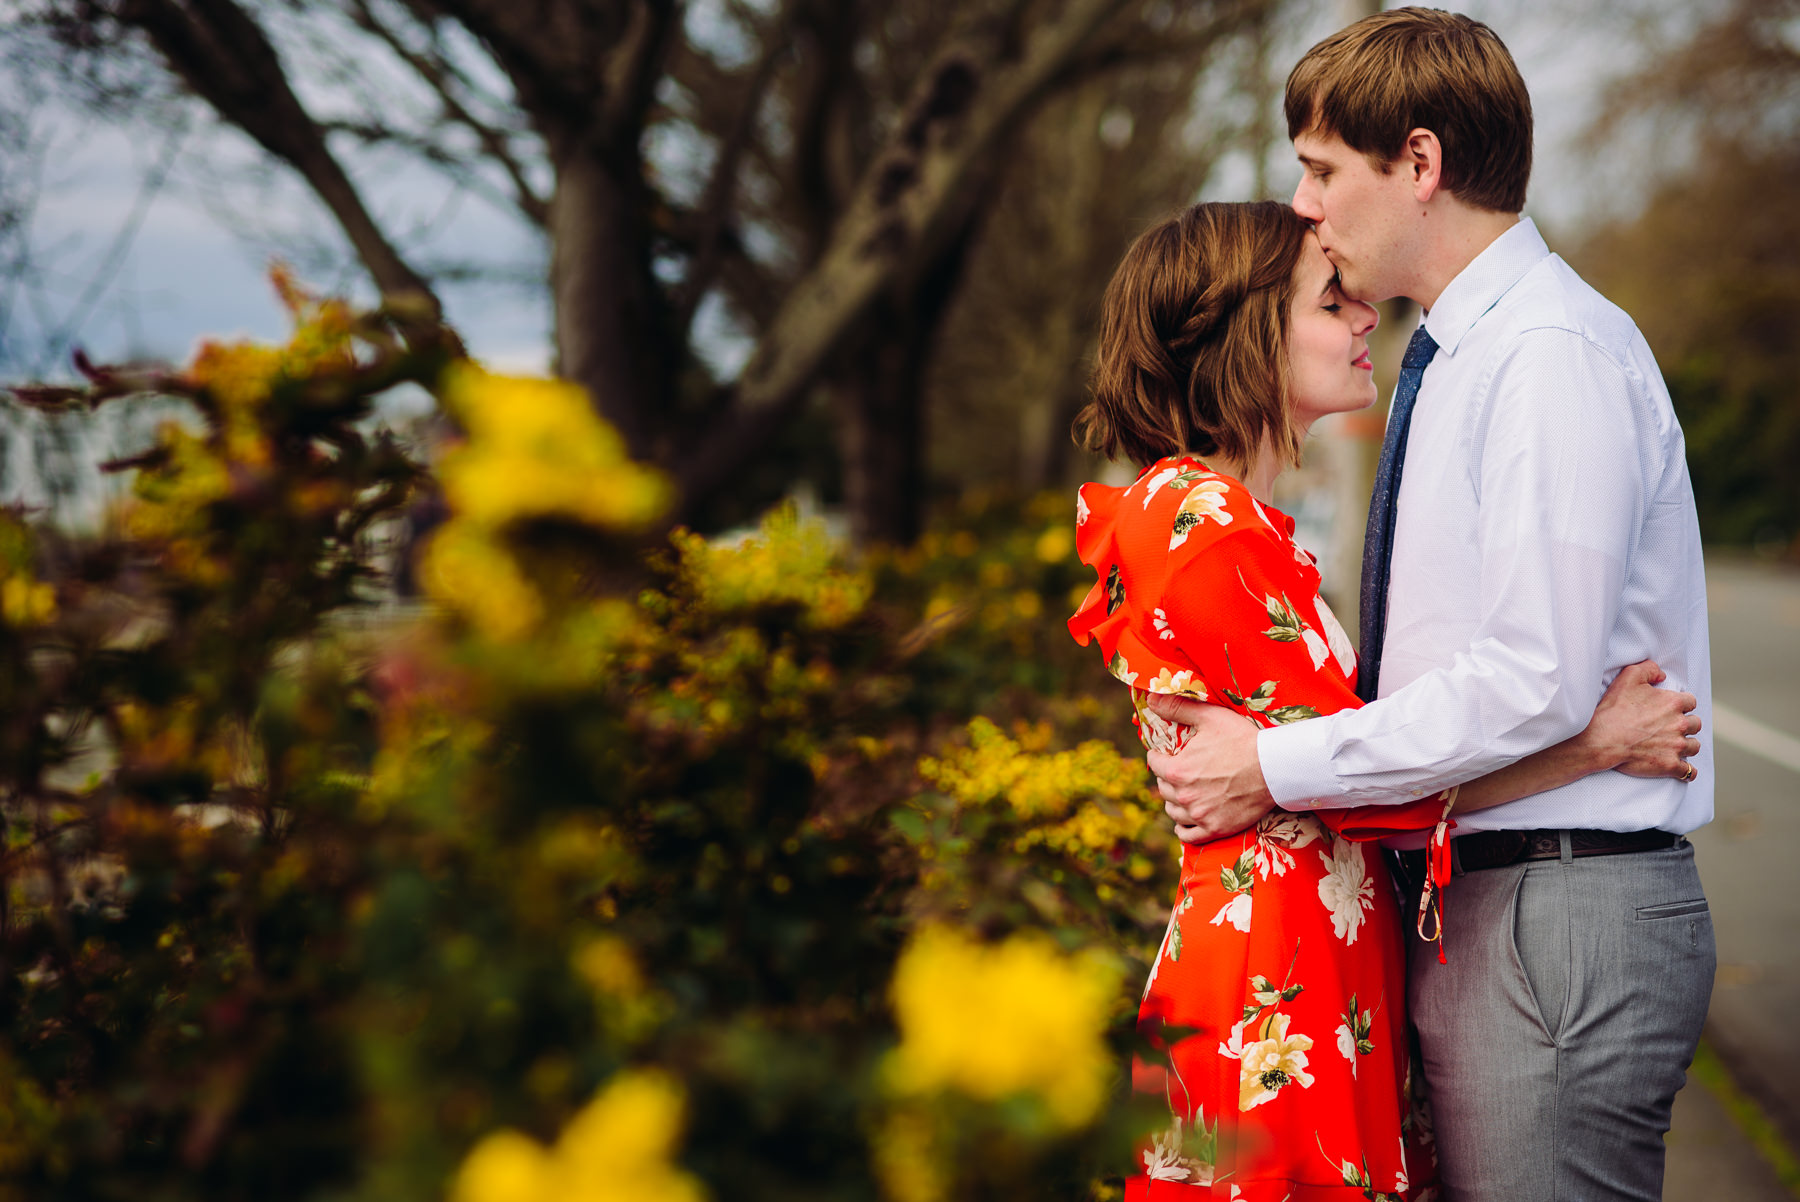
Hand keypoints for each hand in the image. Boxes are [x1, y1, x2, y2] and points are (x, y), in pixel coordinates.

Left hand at [1141, 694, 1275, 843]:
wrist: (1274, 768)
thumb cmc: (1242, 740)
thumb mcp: (1209, 717)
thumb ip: (1177, 708)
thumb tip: (1152, 698)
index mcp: (1177, 770)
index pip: (1153, 763)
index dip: (1159, 756)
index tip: (1164, 753)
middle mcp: (1184, 796)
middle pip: (1163, 788)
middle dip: (1167, 777)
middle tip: (1179, 771)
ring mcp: (1199, 815)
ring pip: (1173, 811)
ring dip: (1174, 801)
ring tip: (1184, 792)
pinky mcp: (1215, 829)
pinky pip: (1187, 835)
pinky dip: (1183, 828)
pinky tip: (1187, 818)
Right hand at [1581, 660, 1701, 779]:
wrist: (1602, 739)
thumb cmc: (1613, 709)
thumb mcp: (1629, 677)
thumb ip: (1649, 669)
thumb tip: (1662, 676)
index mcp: (1674, 703)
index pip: (1690, 702)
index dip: (1680, 704)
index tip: (1670, 709)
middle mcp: (1680, 724)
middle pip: (1695, 724)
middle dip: (1686, 725)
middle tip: (1671, 727)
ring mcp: (1677, 746)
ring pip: (1694, 746)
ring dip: (1687, 746)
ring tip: (1675, 746)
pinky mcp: (1670, 765)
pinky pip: (1689, 771)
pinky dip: (1688, 771)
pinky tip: (1684, 770)